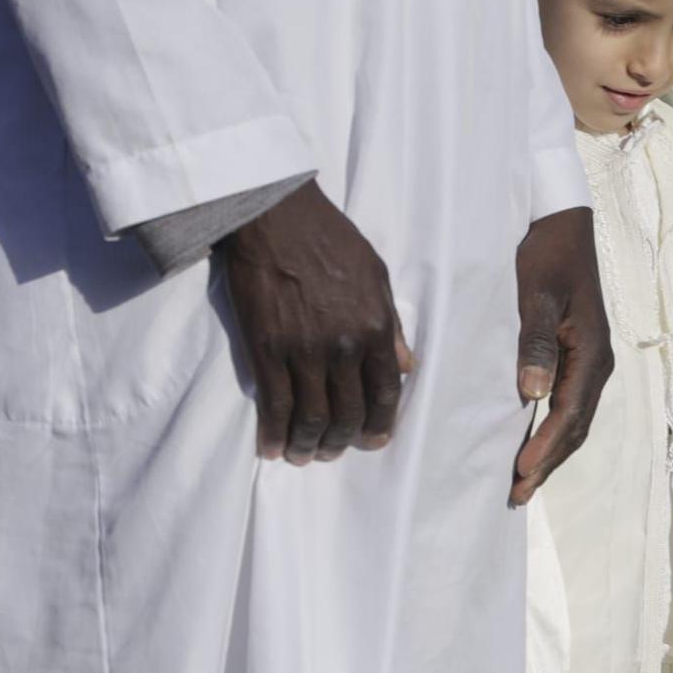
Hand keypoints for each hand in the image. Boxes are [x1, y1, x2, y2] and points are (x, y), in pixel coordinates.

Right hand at [222, 179, 413, 465]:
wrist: (276, 216)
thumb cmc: (330, 240)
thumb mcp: (377, 276)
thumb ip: (392, 324)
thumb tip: (406, 366)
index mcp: (376, 327)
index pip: (385, 392)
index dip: (380, 424)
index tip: (374, 441)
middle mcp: (343, 346)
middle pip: (348, 412)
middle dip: (343, 442)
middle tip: (334, 453)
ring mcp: (303, 351)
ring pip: (311, 416)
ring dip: (308, 445)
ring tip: (305, 455)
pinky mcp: (265, 349)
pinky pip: (272, 404)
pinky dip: (273, 432)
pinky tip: (271, 448)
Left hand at [511, 207, 614, 507]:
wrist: (562, 225)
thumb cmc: (546, 256)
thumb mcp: (537, 295)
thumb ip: (536, 343)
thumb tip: (535, 394)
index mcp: (592, 351)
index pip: (570, 413)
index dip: (546, 447)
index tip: (520, 473)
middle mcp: (597, 362)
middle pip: (576, 426)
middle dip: (548, 462)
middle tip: (517, 494)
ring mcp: (590, 360)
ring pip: (574, 419)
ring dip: (551, 452)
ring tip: (523, 481)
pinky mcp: (578, 356)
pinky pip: (569, 404)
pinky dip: (552, 430)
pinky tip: (532, 443)